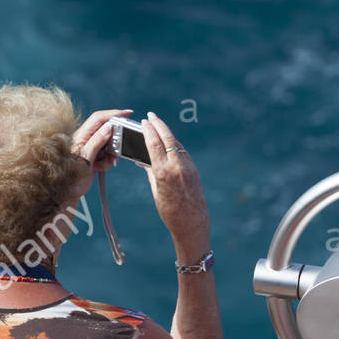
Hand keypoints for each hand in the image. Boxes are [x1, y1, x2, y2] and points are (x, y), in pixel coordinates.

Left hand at [72, 108, 131, 172]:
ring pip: (108, 144)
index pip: (98, 118)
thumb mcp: (86, 158)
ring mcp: (90, 148)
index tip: (127, 113)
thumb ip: (97, 141)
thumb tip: (109, 126)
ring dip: (110, 154)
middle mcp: (85, 139)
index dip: (113, 114)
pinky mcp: (94, 157)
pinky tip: (99, 168)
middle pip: (106, 130)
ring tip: (102, 165)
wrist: (66, 194)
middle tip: (115, 152)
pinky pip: (107, 155)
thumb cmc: (70, 177)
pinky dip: (107, 161)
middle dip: (114, 141)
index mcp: (81, 135)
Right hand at [139, 112, 210, 259]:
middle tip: (151, 115)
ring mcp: (188, 167)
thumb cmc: (169, 211)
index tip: (144, 122)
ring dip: (167, 133)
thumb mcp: (156, 191)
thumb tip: (144, 160)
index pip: (154, 144)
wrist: (191, 223)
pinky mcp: (194, 170)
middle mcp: (177, 167)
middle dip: (159, 124)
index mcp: (163, 172)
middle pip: (167, 138)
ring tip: (158, 126)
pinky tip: (169, 143)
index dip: (148, 131)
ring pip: (176, 144)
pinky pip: (183, 153)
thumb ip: (151, 172)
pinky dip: (174, 145)